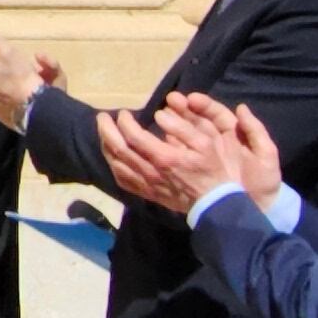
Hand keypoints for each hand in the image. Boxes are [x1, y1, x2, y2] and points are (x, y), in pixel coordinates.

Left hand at [101, 95, 282, 216]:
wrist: (215, 203)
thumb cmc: (213, 169)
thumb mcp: (206, 143)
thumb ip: (182, 127)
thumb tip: (159, 115)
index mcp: (164, 157)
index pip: (134, 137)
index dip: (125, 123)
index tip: (123, 113)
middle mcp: (151, 172)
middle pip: (119, 150)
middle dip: (107, 131)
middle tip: (102, 117)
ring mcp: (147, 185)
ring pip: (117, 165)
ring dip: (107, 148)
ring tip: (104, 134)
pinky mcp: (147, 194)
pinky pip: (123, 181)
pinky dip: (114, 167)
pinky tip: (114, 158)